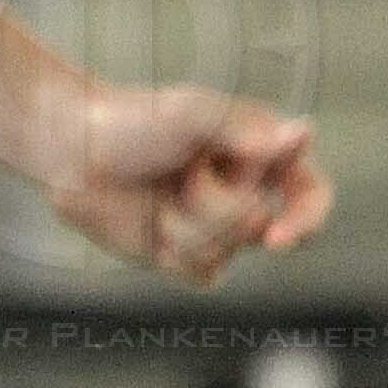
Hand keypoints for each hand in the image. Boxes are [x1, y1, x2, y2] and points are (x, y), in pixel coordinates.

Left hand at [48, 81, 329, 285]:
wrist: (75, 150)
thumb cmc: (135, 120)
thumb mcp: (191, 113)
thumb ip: (245, 127)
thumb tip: (304, 133)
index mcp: (263, 155)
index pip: (312, 194)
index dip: (307, 220)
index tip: (277, 237)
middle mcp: (249, 194)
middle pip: (259, 228)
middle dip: (216, 206)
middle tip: (185, 175)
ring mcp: (219, 229)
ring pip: (225, 253)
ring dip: (185, 226)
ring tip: (161, 194)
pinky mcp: (187, 255)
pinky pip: (203, 274)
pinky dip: (174, 254)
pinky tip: (152, 225)